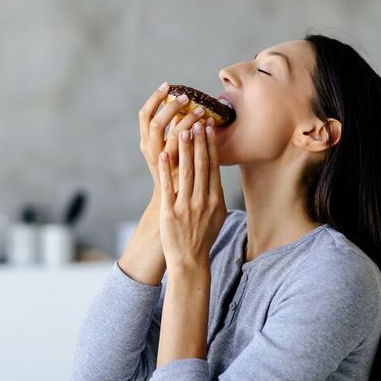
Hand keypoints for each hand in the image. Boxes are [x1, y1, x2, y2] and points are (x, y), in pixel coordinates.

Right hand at [139, 82, 213, 193]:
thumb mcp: (167, 153)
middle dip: (171, 107)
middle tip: (186, 97)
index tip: (167, 86)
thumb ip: (172, 132)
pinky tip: (207, 128)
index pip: (144, 115)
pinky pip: (186, 151)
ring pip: (174, 136)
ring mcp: (163, 164)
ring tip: (202, 110)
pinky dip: (196, 138)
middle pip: (156, 123)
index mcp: (146, 144)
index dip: (154, 98)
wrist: (172, 207)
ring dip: (188, 120)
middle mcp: (151, 152)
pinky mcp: (176, 173)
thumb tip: (183, 106)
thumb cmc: (172, 177)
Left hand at [157, 121, 227, 271]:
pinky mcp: (170, 212)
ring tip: (182, 129)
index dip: (210, 145)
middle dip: (199, 140)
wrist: (190, 261)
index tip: (209, 127)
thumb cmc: (203, 237)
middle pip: (201, 164)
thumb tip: (216, 175)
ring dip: (184, 149)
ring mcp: (186, 206)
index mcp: (215, 199)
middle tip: (197, 119)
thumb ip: (216, 194)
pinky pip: (168, 187)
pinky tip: (164, 154)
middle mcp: (203, 200)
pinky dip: (166, 170)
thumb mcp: (217, 215)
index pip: (213, 166)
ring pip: (186, 172)